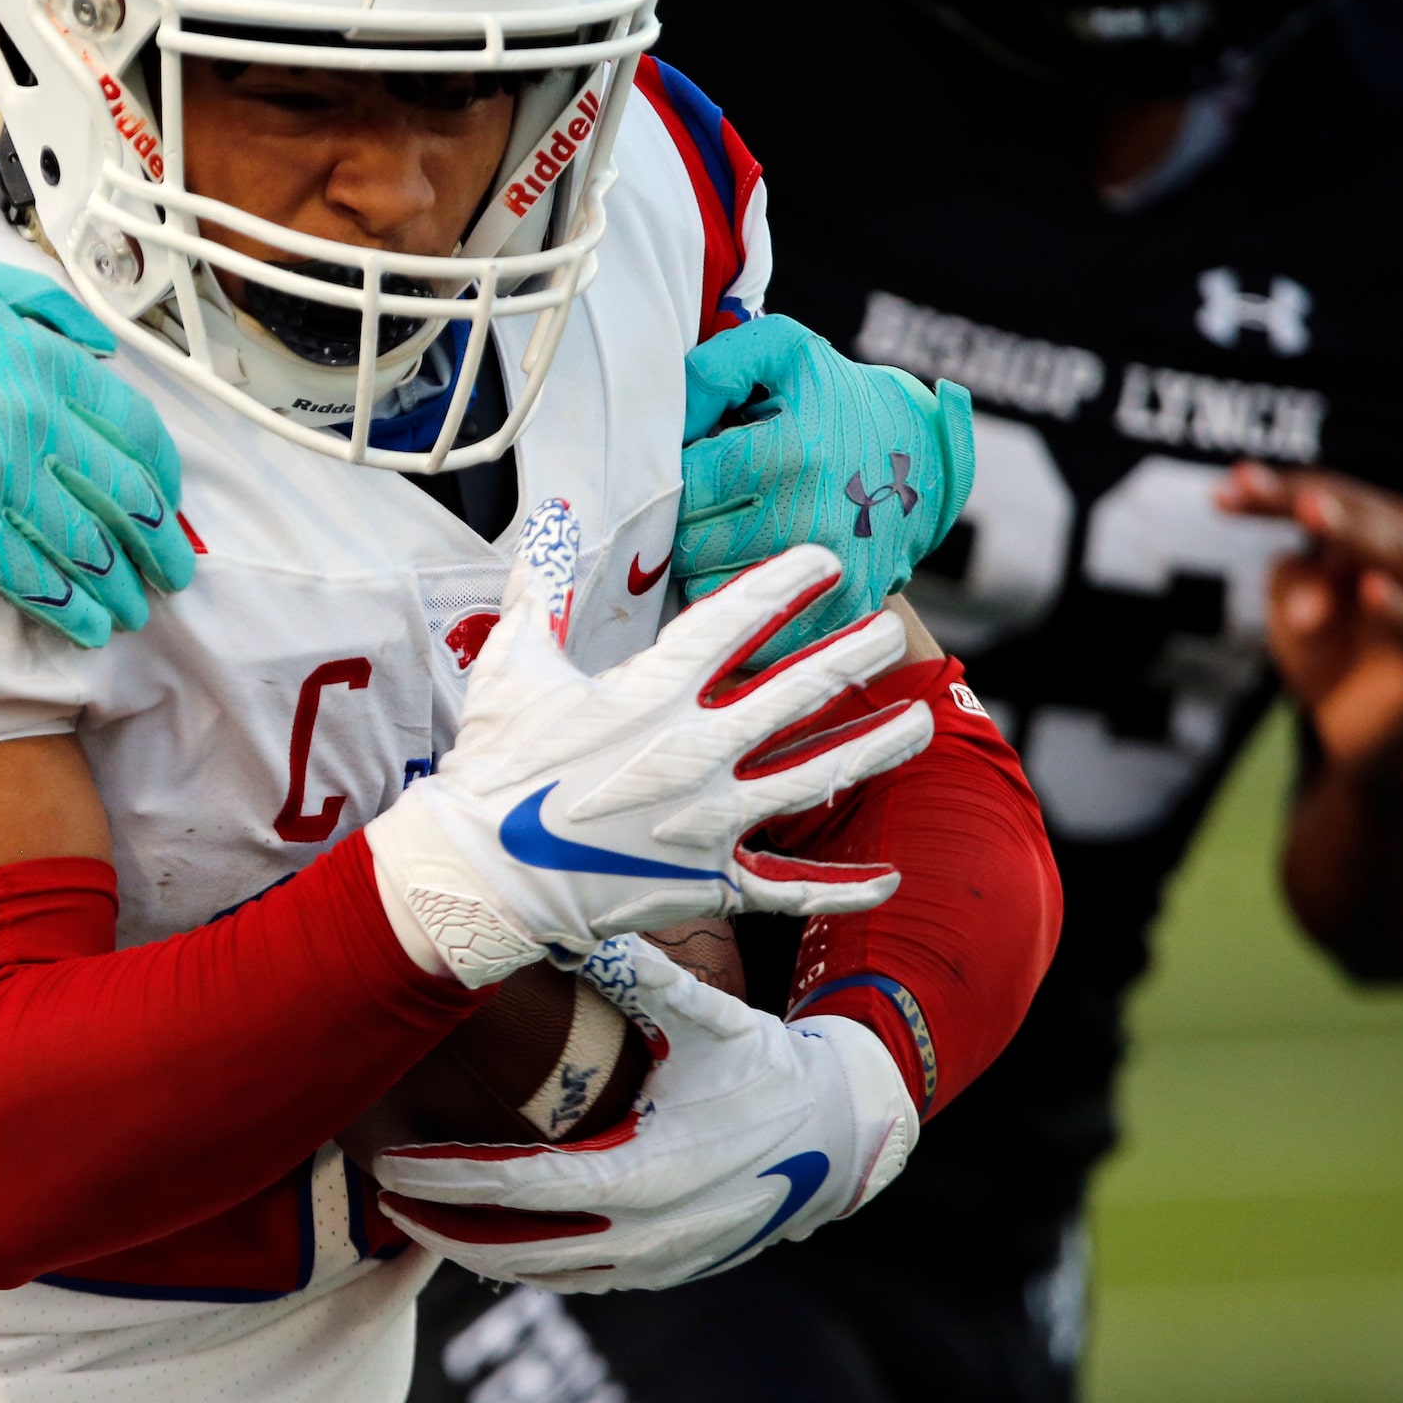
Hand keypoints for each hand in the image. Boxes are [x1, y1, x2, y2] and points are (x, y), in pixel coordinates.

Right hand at [0, 252, 196, 647]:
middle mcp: (35, 423)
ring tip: (133, 611)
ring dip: (119, 589)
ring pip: (86, 548)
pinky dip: (65, 608)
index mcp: (46, 363)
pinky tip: (86, 627)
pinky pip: (28, 577)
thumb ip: (45, 310)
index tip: (171, 502)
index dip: (164, 478)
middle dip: (160, 546)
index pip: (137, 430)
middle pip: (126, 498)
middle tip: (172, 574)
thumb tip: (102, 350)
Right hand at [364, 501, 930, 986]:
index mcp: (652, 693)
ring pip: (814, 777)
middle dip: (853, 656)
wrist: (483, 875)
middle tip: (890, 632)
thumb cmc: (494, 767)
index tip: (827, 562)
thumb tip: (553, 515)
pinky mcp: (706, 878)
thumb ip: (543, 588)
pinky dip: (839, 886)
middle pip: (797, 693)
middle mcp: (696, 751)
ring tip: (919, 723)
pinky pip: (786, 885)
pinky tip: (887, 878)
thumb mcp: (514, 666)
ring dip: (873, 748)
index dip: (788, 584)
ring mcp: (709, 820)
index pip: (737, 620)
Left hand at [369, 936, 917, 1290]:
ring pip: (543, 1272)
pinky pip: (576, 1278)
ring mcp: (657, 1263)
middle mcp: (649, 1232)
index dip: (455, 1178)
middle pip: (519, 1246)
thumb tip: (583, 924)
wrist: (838, 1137)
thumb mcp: (709, 1020)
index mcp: (649, 1171)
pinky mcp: (665, 1272)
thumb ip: (645, 978)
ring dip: (474, 1249)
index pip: (527, 1188)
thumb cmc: (763, 1068)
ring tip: (413, 1215)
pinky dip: (523, 1263)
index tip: (397, 1160)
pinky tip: (482, 1237)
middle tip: (381, 1189)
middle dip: (444, 1222)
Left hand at [676, 317, 973, 664]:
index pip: (686, 484)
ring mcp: (830, 575)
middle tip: (705, 502)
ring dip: (702, 567)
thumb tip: (676, 419)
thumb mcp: (787, 354)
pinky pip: (751, 631)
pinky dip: (738, 606)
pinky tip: (749, 571)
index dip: (671, 474)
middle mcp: (814, 519)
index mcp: (795, 452)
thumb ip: (716, 368)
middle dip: (682, 521)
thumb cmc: (839, 402)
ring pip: (709, 591)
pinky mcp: (841, 615)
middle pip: (689, 544)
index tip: (689, 467)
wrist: (927, 460)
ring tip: (727, 534)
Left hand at [1218, 463, 1402, 767]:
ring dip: (1352, 535)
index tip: (1223, 490)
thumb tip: (1292, 568)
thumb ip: (1292, 580)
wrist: (1364, 735)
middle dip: (1312, 499)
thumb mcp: (1294, 610)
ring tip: (1312, 515)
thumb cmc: (1328, 657)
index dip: (1276, 493)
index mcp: (1369, 541)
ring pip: (1400, 559)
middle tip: (1268, 492)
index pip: (1325, 499)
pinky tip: (1369, 591)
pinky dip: (1397, 607)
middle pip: (1366, 516)